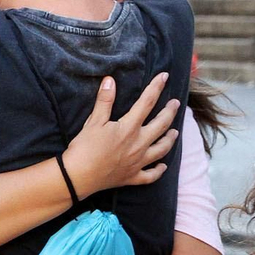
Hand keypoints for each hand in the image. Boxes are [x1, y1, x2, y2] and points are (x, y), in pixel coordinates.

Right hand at [60, 73, 179, 198]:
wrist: (78, 176)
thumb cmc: (85, 148)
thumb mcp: (93, 121)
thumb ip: (104, 101)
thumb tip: (110, 80)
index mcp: (129, 128)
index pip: (147, 102)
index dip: (156, 87)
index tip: (164, 77)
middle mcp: (139, 144)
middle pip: (161, 125)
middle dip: (170, 112)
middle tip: (175, 104)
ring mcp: (138, 162)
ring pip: (162, 149)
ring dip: (170, 139)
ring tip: (175, 132)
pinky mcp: (132, 177)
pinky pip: (151, 175)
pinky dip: (159, 170)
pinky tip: (163, 166)